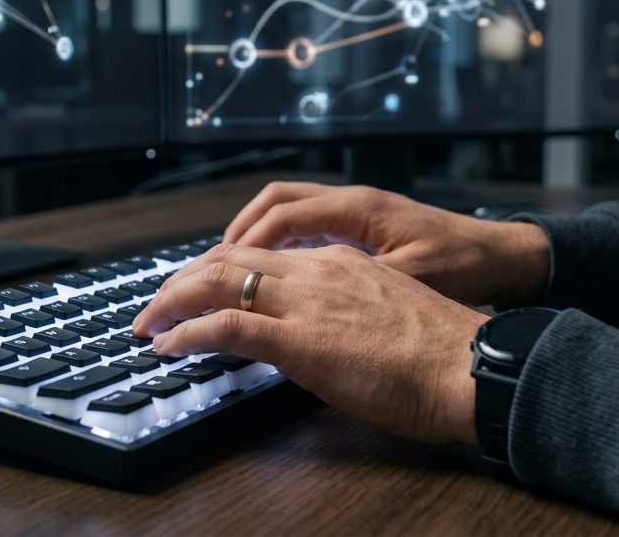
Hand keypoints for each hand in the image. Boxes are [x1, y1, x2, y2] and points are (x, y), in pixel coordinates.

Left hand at [132, 242, 488, 444]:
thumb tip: (317, 337)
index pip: (260, 253)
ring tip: (148, 322)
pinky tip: (168, 344)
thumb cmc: (441, 354)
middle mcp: (317, 269)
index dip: (217, 268)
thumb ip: (344, 313)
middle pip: (228, 259)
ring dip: (173, 301)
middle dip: (183, 279)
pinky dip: (188, 332)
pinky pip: (227, 326)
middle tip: (156, 304)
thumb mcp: (385, 315)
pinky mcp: (301, 340)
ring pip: (218, 281)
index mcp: (338, 261)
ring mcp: (307, 301)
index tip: (195, 288)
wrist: (470, 366)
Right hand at [223, 181, 549, 306]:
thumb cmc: (465, 268)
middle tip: (201, 274)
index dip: (240, 246)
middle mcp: (352, 201)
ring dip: (253, 238)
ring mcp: (356, 211)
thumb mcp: (408, 280)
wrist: (505, 259)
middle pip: (273, 205)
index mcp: (357, 209)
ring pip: (287, 211)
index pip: (280, 217)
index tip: (209, 275)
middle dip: (234, 238)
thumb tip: (298, 301)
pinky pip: (307, 226)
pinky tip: (270, 275)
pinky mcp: (362, 228)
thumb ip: (353, 287)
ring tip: (225, 273)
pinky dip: (279, 244)